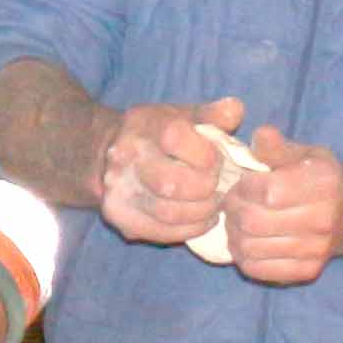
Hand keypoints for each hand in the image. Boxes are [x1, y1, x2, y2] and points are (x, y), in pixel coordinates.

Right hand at [94, 97, 244, 245]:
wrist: (108, 153)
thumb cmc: (157, 133)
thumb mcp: (183, 116)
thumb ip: (212, 114)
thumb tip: (235, 110)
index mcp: (143, 126)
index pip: (175, 138)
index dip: (205, 153)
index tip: (215, 160)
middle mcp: (124, 158)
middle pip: (170, 183)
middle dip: (205, 188)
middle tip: (217, 187)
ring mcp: (118, 190)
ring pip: (168, 213)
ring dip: (201, 212)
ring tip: (214, 205)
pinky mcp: (119, 217)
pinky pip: (161, 232)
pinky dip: (189, 229)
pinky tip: (202, 220)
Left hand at [217, 127, 342, 285]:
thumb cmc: (318, 177)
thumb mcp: (303, 154)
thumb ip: (278, 147)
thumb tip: (261, 135)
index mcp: (323, 184)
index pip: (266, 192)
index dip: (243, 188)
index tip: (240, 183)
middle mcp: (323, 220)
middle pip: (254, 222)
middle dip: (232, 210)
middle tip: (230, 203)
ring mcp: (316, 250)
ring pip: (251, 248)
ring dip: (233, 234)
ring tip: (235, 221)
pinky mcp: (307, 271)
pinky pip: (259, 269)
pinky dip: (243, 257)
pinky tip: (245, 242)